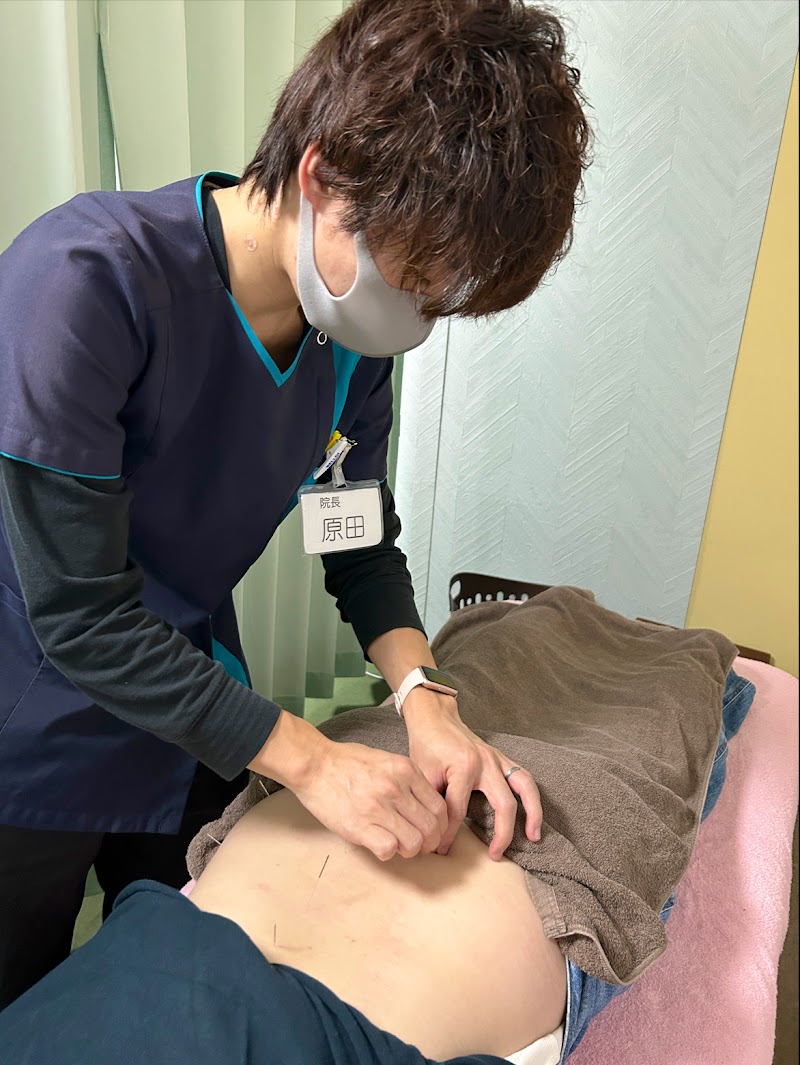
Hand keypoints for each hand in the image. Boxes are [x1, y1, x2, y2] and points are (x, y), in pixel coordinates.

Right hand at [249, 709, 447, 861]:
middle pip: (431, 827)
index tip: (434, 832)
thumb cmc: (347, 762)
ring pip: (414, 842)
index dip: (441, 825)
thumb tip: (423, 805)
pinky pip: (388, 849)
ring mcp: (378, 807)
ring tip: (399, 845)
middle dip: (430, 842)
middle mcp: (395, 788)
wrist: (315, 764)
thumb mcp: (386, 760)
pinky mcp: (359, 825)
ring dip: (410, 850)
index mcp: (405, 770)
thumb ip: (407, 780)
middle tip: (420, 845)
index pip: (439, 807)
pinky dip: (388, 852)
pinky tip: (379, 843)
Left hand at [402, 689, 541, 859]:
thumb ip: (432, 803)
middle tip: (496, 856)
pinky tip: (532, 814)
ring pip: (525, 787)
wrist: (434, 717)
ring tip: (534, 837)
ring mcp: (497, 759)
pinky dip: (531, 797)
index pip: (459, 812)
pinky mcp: (502, 757)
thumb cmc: (426, 745)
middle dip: (502, 835)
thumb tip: (433, 834)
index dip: (450, 835)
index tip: (442, 850)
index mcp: (463, 767)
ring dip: (533, 813)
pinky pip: (524, 777)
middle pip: (504, 805)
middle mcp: (485, 763)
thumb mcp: (421, 775)